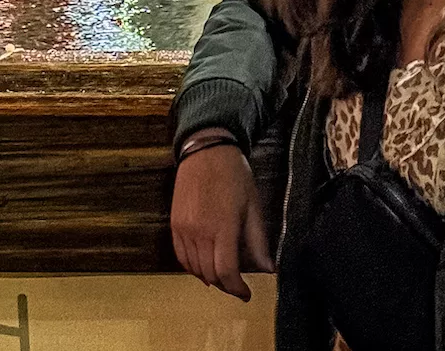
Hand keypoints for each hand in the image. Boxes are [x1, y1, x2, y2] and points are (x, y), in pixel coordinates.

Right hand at [171, 135, 272, 300]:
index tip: (246, 294)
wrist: (206, 150)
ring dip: (209, 278)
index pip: (227, 272)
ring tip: (223, 276)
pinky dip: (192, 267)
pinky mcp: (174, 225)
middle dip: (225, 285)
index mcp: (223, 227)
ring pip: (194, 269)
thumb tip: (269, 269)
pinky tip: (203, 266)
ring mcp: (184, 229)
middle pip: (210, 275)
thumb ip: (258, 240)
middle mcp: (200, 232)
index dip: (237, 289)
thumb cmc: (234, 175)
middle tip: (237, 285)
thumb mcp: (253, 205)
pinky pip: (181, 257)